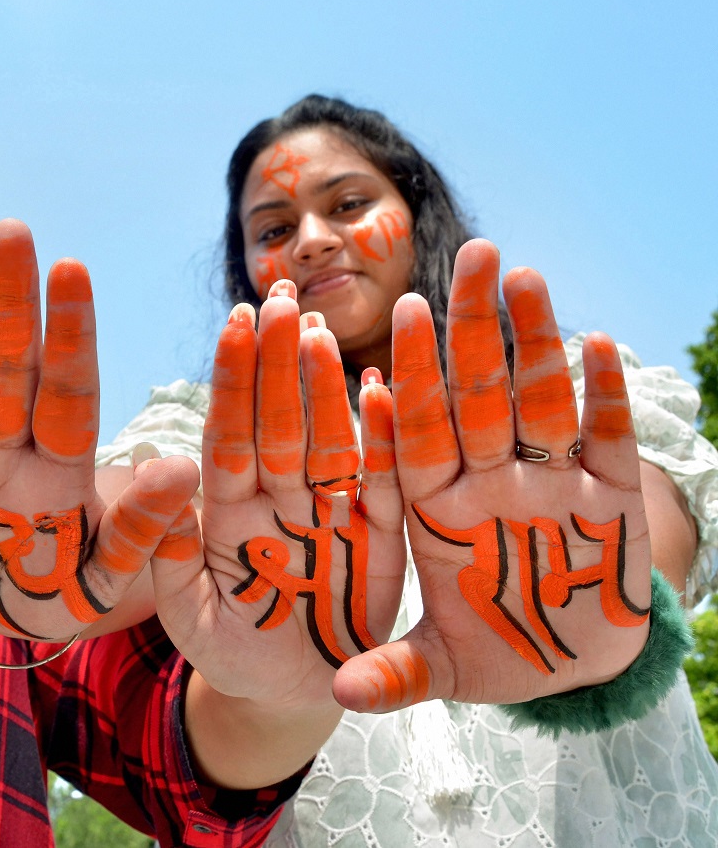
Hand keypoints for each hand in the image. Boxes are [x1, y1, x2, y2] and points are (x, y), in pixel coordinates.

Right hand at [0, 220, 198, 640]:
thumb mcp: (103, 578)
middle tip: (13, 231)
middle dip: (12, 301)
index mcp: (62, 467)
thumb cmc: (56, 598)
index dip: (69, 332)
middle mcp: (9, 449)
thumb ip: (140, 529)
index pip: (68, 389)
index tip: (72, 268)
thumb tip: (184, 468)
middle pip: (11, 368)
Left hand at [151, 281, 405, 708]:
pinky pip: (386, 485)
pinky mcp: (380, 539)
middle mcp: (279, 501)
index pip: (231, 435)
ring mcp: (330, 514)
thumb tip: (160, 479)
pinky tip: (386, 387)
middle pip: (280, 422)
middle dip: (279, 360)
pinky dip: (390, 441)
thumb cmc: (232, 653)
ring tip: (322, 326)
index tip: (235, 322)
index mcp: (228, 514)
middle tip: (280, 294)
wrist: (286, 694)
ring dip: (327, 385)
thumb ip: (171, 557)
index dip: (235, 381)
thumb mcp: (192, 617)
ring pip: (330, 440)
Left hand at [333, 240, 650, 711]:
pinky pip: (608, 442)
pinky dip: (606, 400)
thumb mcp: (439, 673)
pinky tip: (600, 344)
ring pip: (539, 402)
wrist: (571, 667)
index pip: (412, 433)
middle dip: (470, 330)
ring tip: (522, 276)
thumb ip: (394, 674)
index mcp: (436, 511)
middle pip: (475, 395)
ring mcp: (552, 487)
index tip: (390, 317)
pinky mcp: (613, 502)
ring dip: (533, 342)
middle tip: (467, 255)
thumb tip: (342, 699)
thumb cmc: (495, 655)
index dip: (402, 380)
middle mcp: (490, 485)